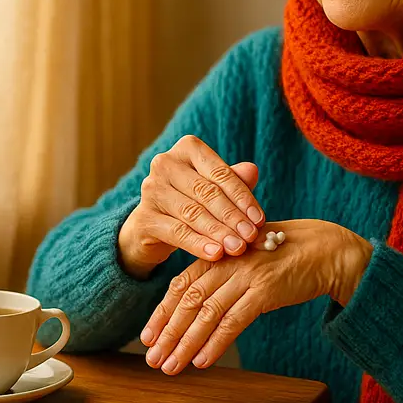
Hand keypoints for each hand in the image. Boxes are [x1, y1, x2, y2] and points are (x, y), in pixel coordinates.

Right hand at [116, 135, 266, 279]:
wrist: (153, 227)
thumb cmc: (191, 201)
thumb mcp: (214, 190)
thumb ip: (233, 180)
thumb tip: (253, 170)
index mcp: (187, 149)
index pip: (220, 173)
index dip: (242, 197)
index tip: (259, 219)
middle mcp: (165, 163)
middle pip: (207, 192)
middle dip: (232, 216)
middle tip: (251, 236)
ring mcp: (151, 189)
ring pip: (192, 212)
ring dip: (219, 232)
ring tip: (237, 247)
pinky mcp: (144, 217)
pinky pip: (177, 232)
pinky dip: (199, 244)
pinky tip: (215, 254)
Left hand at [141, 219, 371, 374]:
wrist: (330, 250)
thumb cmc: (290, 254)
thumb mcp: (249, 258)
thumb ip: (224, 273)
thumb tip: (199, 302)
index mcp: (221, 251)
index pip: (180, 284)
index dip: (161, 312)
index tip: (148, 336)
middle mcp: (229, 260)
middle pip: (187, 300)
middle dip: (167, 332)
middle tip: (152, 358)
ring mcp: (247, 274)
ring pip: (206, 313)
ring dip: (185, 343)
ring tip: (171, 366)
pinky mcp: (266, 290)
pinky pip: (234, 321)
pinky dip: (216, 343)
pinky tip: (202, 361)